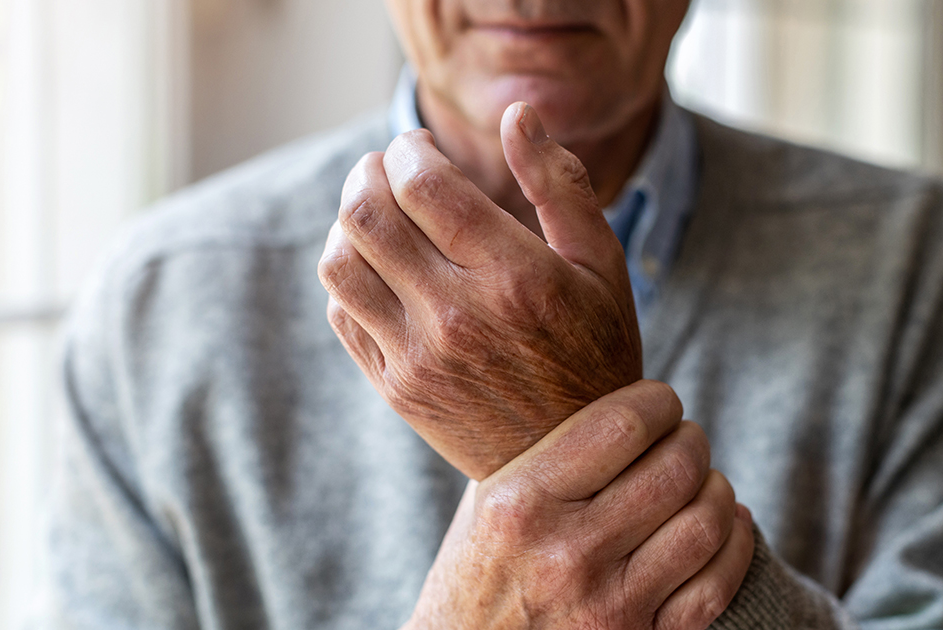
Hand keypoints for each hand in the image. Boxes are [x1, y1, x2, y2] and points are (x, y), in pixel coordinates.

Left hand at [317, 102, 640, 479]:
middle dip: (367, 173)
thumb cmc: (595, 350)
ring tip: (376, 213)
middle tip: (385, 167)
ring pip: (340, 262)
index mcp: (515, 278)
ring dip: (348, 221)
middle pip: (368, 215)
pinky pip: (342, 312)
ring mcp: (419, 358)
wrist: (572, 462)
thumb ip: (560, 184)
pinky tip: (378, 266)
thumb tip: (518, 115)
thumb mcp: (602, 265)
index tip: (418, 146)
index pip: (425, 185)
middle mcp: (459, 318)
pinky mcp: (396, 388)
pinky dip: (347, 274)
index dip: (409, 149)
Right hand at [403, 380, 755, 629]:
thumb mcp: (489, 499)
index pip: (622, 425)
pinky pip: (717, 584)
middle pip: (675, 469)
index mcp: (522, 504)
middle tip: (681, 438)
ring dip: (716, 489)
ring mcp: (608, 606)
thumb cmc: (479, 570)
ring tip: (699, 481)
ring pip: (706, 522)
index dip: (657, 401)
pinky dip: (734, 543)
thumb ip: (548, 451)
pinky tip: (724, 525)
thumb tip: (622, 393)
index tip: (658, 401)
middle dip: (691, 440)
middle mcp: (567, 554)